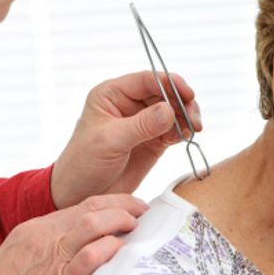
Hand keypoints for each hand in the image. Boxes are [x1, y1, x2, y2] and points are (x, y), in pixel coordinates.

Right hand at [0, 194, 147, 274]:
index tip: (127, 205)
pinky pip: (88, 257)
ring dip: (120, 220)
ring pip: (91, 223)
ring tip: (136, 224)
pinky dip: (108, 249)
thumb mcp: (22, 257)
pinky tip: (120, 249)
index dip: (109, 202)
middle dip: (121, 203)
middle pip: (90, 206)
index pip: (80, 205)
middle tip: (141, 209)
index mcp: (36, 229)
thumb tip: (83, 244)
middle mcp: (44, 236)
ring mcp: (50, 256)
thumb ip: (50, 247)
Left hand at [51, 71, 201, 208]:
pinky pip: (174, 130)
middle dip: (182, 102)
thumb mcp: (110, 141)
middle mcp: (128, 104)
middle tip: (194, 118)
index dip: (170, 83)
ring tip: (193, 129)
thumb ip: (141, 125)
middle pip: (164, 93)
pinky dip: (184, 131)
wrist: (79, 194)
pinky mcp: (153, 141)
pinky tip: (186, 137)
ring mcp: (142, 123)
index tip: (187, 94)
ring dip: (186, 117)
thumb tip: (169, 110)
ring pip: (173, 111)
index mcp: (112, 95)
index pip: (146, 80)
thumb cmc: (83, 164)